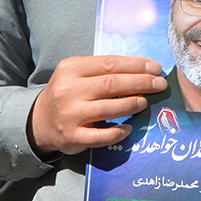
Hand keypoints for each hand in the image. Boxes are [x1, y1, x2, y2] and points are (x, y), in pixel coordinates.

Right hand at [27, 55, 166, 155]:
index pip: (109, 63)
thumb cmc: (68, 93)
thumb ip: (104, 70)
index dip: (136, 65)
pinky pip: (100, 136)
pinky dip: (117, 132)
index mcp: (71, 68)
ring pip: (107, 108)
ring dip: (131, 104)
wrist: (40, 121)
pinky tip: (128, 128)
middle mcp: (68, 90)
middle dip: (140, 83)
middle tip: (159, 85)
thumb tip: (143, 69)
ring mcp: (69, 114)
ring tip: (145, 102)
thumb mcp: (78, 74)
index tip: (155, 68)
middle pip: (111, 84)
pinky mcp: (72, 136)